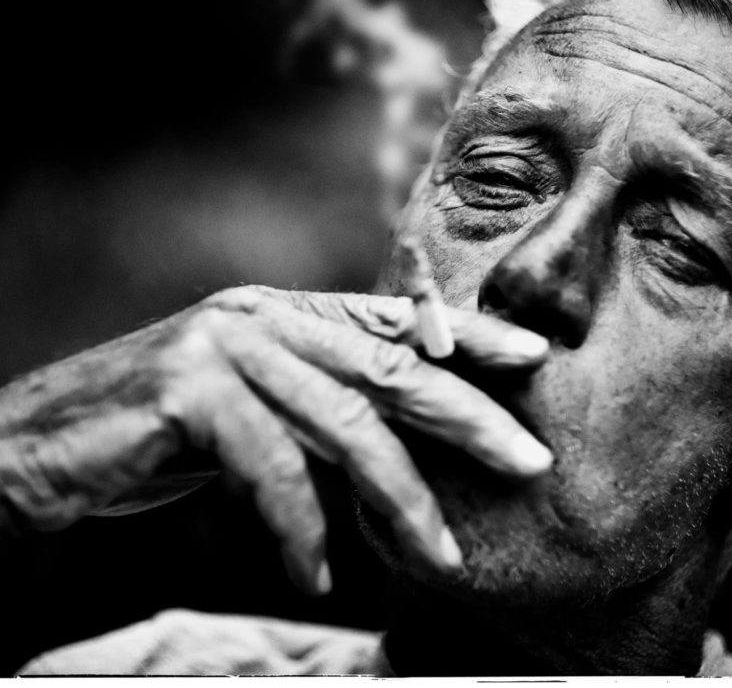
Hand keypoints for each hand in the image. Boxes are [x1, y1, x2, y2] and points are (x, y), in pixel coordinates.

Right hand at [0, 285, 550, 593]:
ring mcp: (226, 344)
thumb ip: (317, 412)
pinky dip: (300, 525)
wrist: (45, 442)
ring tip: (440, 555)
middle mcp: (263, 316)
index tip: (532, 355)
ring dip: (398, 496)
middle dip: (466, 414)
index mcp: (286, 313)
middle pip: (388, 364)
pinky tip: (319, 569)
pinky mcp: (188, 386)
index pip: (393, 320)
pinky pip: (270, 464)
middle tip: (528, 459)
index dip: (466, 334)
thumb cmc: (160, 435)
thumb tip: (397, 450)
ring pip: (342, 419)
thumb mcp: (255, 412)